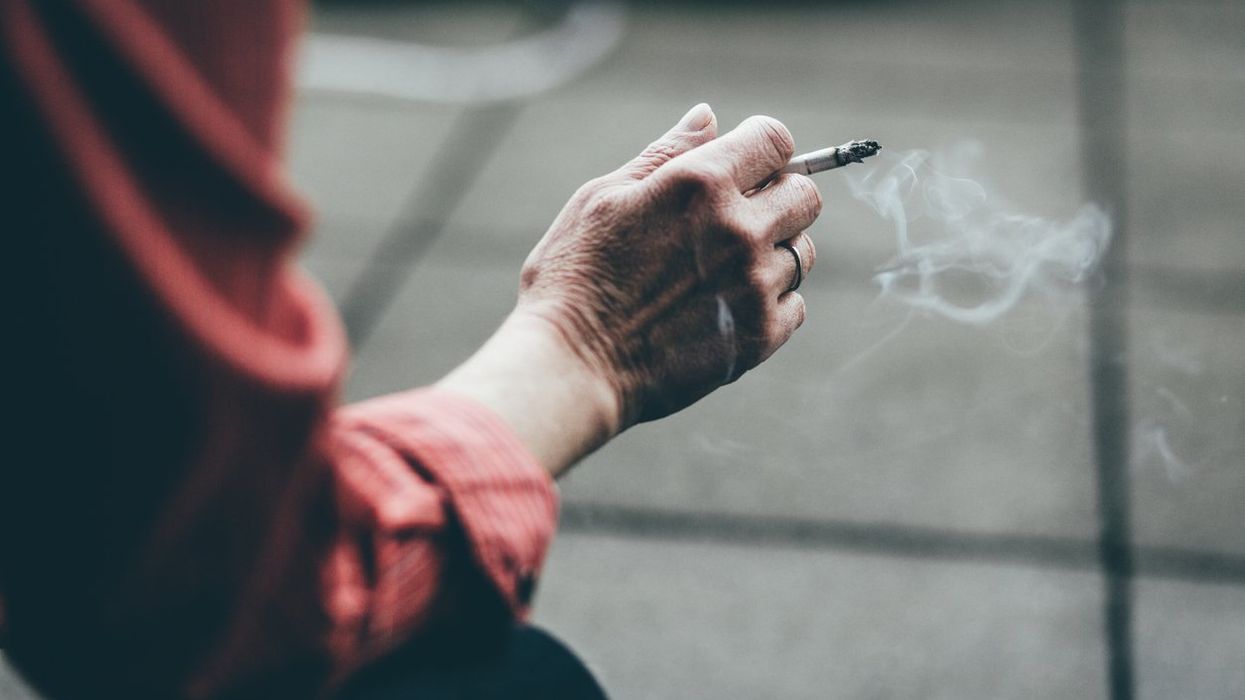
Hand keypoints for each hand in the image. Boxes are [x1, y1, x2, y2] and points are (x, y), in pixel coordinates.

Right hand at [439, 105, 819, 476]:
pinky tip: (725, 308)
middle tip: (734, 222)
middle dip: (777, 199)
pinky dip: (771, 304)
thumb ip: (664, 155)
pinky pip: (796, 305)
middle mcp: (740, 229)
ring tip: (721, 272)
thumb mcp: (603, 198)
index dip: (761, 150)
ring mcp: (755, 285)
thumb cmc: (574, 279)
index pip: (776, 140)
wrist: (571, 367)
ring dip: (774, 254)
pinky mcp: (760, 335)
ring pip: (803, 252)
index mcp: (701, 184)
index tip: (745, 168)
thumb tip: (709, 118)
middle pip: (806, 195)